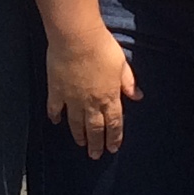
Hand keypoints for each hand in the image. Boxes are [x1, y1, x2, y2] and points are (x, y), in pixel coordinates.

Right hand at [45, 26, 141, 157]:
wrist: (76, 39)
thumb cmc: (103, 48)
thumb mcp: (122, 64)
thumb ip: (128, 82)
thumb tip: (138, 96)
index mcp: (110, 97)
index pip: (114, 123)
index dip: (114, 137)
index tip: (113, 148)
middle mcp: (91, 103)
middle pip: (94, 128)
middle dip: (96, 143)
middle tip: (95, 155)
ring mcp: (72, 98)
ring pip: (76, 122)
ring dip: (78, 134)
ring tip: (80, 144)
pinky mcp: (56, 90)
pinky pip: (55, 108)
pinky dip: (55, 116)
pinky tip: (55, 122)